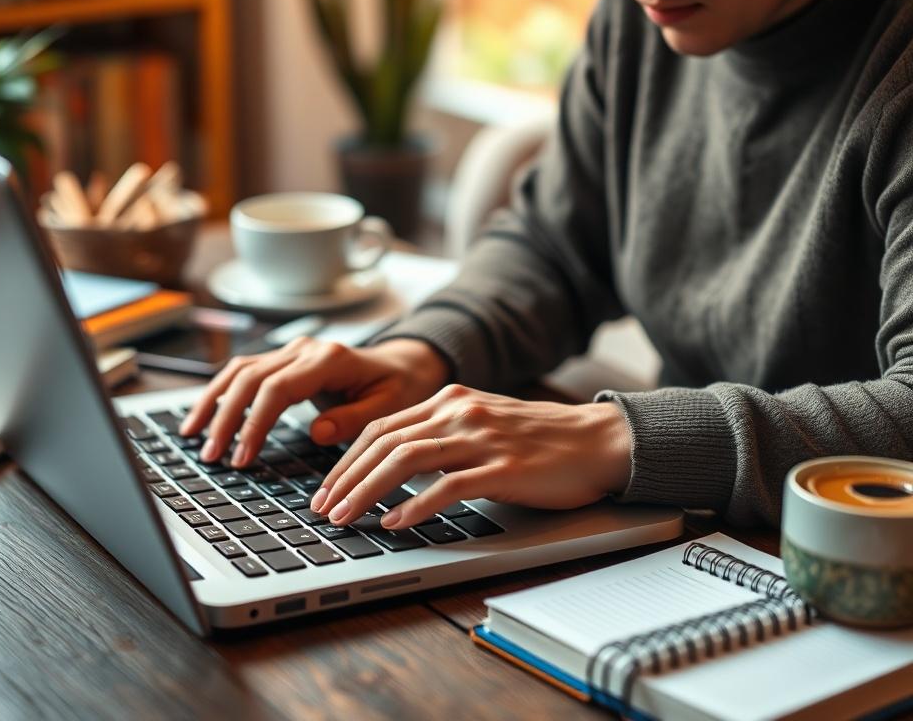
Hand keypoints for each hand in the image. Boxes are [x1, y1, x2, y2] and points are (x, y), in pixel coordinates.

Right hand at [179, 337, 447, 465]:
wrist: (404, 364)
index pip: (278, 389)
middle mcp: (306, 348)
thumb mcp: (388, 408)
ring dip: (214, 402)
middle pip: (250, 378)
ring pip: (239, 370)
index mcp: (330, 359)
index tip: (241, 457)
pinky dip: (222, 392)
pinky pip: (245, 371)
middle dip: (225, 418)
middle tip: (212, 456)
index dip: (254, 423)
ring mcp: (293, 350)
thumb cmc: (399, 388)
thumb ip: (353, 420)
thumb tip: (315, 432)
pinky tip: (205, 415)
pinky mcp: (285, 358)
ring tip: (194, 436)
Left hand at [310, 385, 631, 529]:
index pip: (381, 426)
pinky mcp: (502, 467)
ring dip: (367, 491)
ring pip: (405, 460)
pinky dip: (415, 506)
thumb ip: (440, 435)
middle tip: (324, 508)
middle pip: (383, 441)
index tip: (327, 487)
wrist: (598, 442)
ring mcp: (480, 437)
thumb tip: (393, 464)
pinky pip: (447, 486)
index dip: (346, 458)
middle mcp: (458, 411)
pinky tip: (396, 522)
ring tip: (346, 517)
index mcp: (449, 399)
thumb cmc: (540, 440)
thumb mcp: (481, 423)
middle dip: (345, 477)